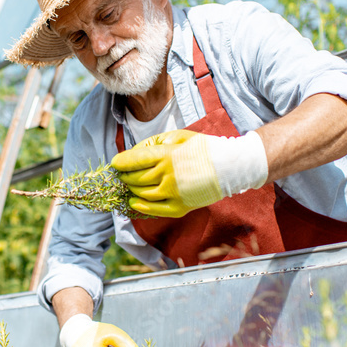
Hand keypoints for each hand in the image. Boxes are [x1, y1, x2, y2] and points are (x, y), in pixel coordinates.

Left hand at [111, 129, 268, 217]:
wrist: (231, 167)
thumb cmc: (205, 148)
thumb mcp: (180, 136)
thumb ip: (157, 142)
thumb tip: (138, 151)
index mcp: (166, 154)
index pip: (134, 160)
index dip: (121, 163)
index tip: (115, 164)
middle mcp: (167, 174)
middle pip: (136, 179)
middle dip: (125, 177)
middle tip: (121, 176)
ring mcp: (173, 192)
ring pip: (142, 194)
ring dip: (131, 191)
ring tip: (128, 187)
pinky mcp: (181, 207)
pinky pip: (154, 210)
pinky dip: (140, 207)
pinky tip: (133, 203)